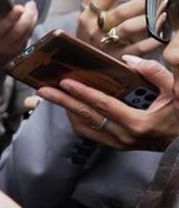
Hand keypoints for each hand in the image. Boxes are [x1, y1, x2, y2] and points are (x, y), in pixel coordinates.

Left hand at [38, 55, 178, 150]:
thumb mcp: (176, 91)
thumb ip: (155, 74)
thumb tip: (128, 61)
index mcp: (138, 123)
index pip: (103, 105)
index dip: (83, 93)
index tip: (65, 82)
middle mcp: (125, 137)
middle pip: (86, 117)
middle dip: (62, 101)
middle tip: (43, 89)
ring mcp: (120, 144)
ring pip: (84, 127)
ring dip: (67, 110)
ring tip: (53, 95)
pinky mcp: (118, 146)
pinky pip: (90, 132)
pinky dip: (77, 119)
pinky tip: (71, 106)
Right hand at [77, 0, 160, 57]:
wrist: (80, 62)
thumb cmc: (88, 33)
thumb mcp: (84, 14)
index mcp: (88, 15)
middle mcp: (95, 29)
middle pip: (122, 11)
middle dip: (143, 1)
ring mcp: (105, 44)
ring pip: (130, 27)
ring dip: (150, 18)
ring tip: (164, 8)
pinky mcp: (117, 58)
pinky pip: (139, 47)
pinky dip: (153, 39)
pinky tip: (163, 31)